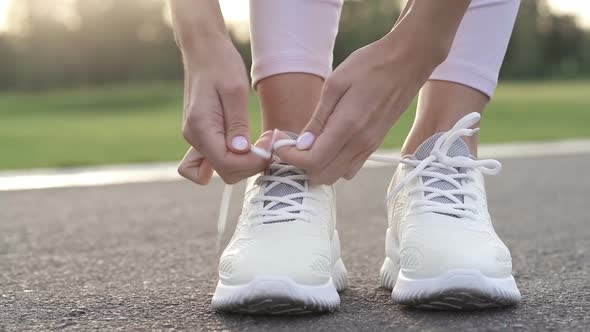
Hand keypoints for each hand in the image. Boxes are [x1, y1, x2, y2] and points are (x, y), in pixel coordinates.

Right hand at [170, 0, 270, 184]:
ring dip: (244, 163)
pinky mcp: (203, 136)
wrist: (204, 50)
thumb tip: (240, 151)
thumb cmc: (221, 64)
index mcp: (200, 127)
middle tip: (268, 141)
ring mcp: (196, 139)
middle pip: (225, 172)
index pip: (227, 164)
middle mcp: (194, 138)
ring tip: (260, 143)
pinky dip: (228, 162)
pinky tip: (243, 151)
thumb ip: (237, 124)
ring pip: (221, 169)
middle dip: (251, 163)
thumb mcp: (235, 90)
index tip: (270, 143)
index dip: (253, 161)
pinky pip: (210, 162)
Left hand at [276, 1, 468, 183]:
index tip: (280, 142)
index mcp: (347, 126)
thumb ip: (318, 119)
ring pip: (337, 176)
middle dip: (301, 166)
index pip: (312, 161)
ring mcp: (370, 146)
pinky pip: (350, 168)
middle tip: (291, 145)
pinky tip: (327, 144)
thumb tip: (302, 145)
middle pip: (323, 176)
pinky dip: (333, 164)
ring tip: (308, 145)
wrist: (407, 62)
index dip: (290, 158)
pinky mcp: (375, 144)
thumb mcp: (335, 84)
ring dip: (318, 167)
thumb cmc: (369, 65)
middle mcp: (360, 143)